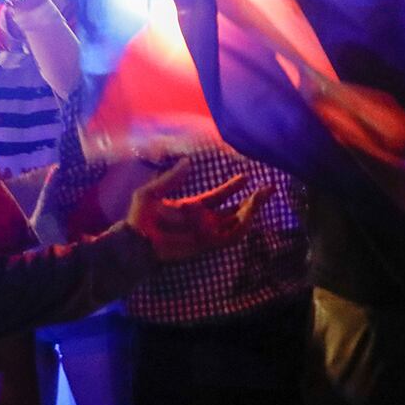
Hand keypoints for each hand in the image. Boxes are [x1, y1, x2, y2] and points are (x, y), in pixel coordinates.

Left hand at [123, 157, 272, 262]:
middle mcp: (204, 220)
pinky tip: (250, 212)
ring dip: (252, 210)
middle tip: (268, 188)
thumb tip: (187, 161)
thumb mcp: (152, 192)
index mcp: (193, 207)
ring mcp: (208, 233)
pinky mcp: (209, 243)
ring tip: (263, 196)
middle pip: (235, 210)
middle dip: (253, 200)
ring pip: (238, 222)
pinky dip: (243, 225)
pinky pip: (232, 236)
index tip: (246, 176)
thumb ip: (170, 178)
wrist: (136, 241)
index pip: (219, 196)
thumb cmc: (140, 218)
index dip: (232, 187)